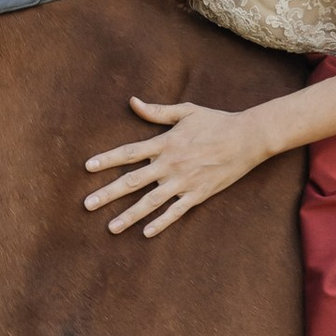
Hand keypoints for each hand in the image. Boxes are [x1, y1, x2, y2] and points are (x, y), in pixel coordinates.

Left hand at [83, 96, 279, 236]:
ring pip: (151, 202)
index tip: (88, 167)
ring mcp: (184, 181)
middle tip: (87, 205)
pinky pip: (176, 212)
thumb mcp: (186, 111)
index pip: (129, 153)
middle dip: (108, 193)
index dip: (107, 159)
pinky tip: (145, 233)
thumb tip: (132, 102)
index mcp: (165, 143)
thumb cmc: (216, 122)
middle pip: (133, 181)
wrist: (248, 138)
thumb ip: (157, 111)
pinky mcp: (198, 194)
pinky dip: (161, 223)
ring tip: (110, 228)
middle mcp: (170, 164)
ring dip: (129, 215)